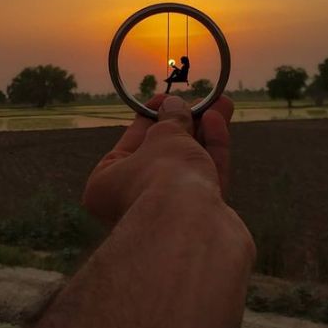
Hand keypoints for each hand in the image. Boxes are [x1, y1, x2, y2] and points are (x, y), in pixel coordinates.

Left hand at [83, 94, 233, 223]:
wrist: (191, 229)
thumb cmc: (161, 177)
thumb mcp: (163, 137)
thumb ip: (171, 120)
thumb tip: (174, 105)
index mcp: (106, 183)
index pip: (129, 142)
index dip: (150, 116)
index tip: (167, 97)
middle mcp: (134, 200)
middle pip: (163, 153)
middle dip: (184, 123)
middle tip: (198, 100)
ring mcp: (168, 212)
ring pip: (188, 164)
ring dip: (203, 132)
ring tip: (220, 104)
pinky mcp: (199, 219)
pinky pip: (205, 177)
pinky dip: (213, 149)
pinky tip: (219, 121)